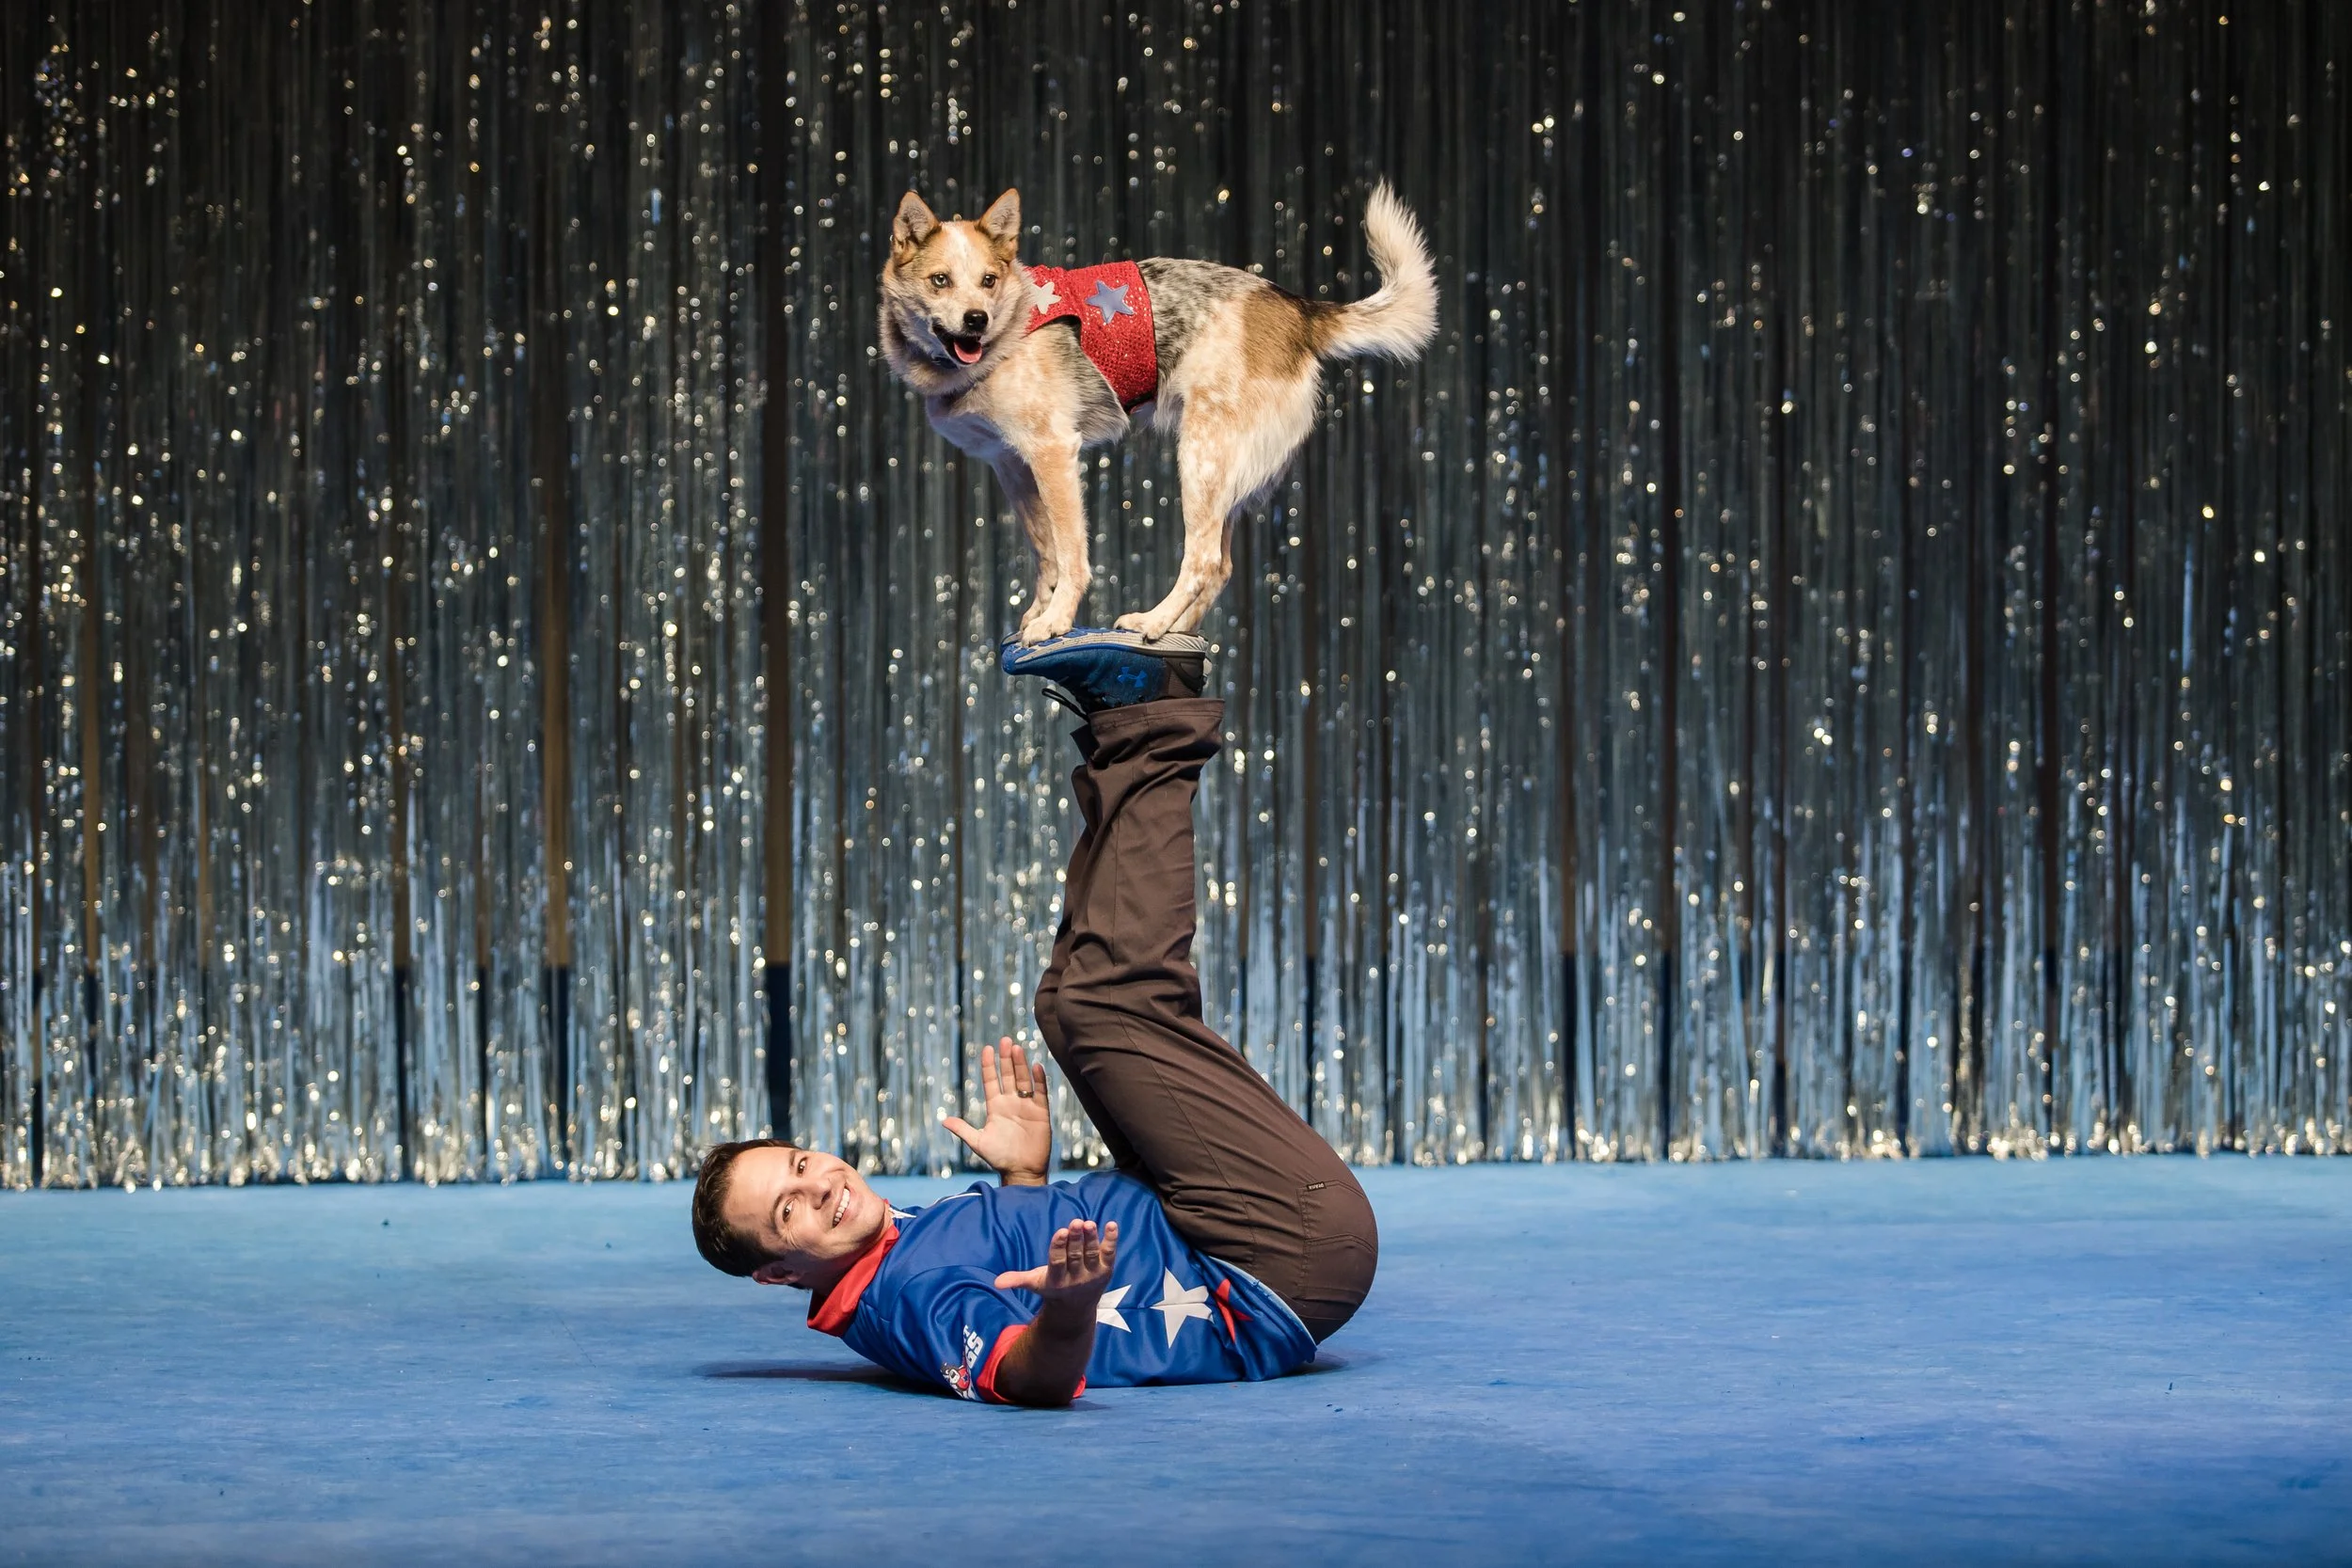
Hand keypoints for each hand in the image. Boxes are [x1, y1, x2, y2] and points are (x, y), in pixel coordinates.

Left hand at [942, 1038, 1052, 1185]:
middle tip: (1005, 1040)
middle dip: (1006, 1059)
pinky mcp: (1041, 1112)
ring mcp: (1026, 1106)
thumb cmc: (999, 1157)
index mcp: (995, 1107)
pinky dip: (1039, 1080)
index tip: (987, 1048)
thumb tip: (943, 1121)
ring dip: (1020, 1065)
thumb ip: (963, 1130)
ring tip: (1017, 1049)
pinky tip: (1036, 1067)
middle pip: (1008, 1075)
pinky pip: (1040, 1093)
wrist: (1021, 1171)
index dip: (989, 1065)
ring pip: (1024, 1080)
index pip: (991, 1081)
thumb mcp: (978, 1142)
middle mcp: (1011, 1102)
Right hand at [993, 1218, 1118, 1306]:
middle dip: (1076, 1239)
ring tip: (1089, 1223)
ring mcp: (1093, 1274)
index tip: (1060, 1231)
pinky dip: (1111, 1240)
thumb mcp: (1035, 1284)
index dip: (1059, 1247)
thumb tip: (996, 1282)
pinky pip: (1110, 1253)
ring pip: (1092, 1254)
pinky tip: (1112, 1224)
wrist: (1076, 1308)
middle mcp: (1076, 1278)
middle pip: (1075, 1256)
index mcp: (1057, 1280)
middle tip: (1076, 1222)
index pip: (1058, 1262)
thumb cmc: (1053, 1287)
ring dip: (1091, 1238)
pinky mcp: (1106, 1269)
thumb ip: (1017, 1280)